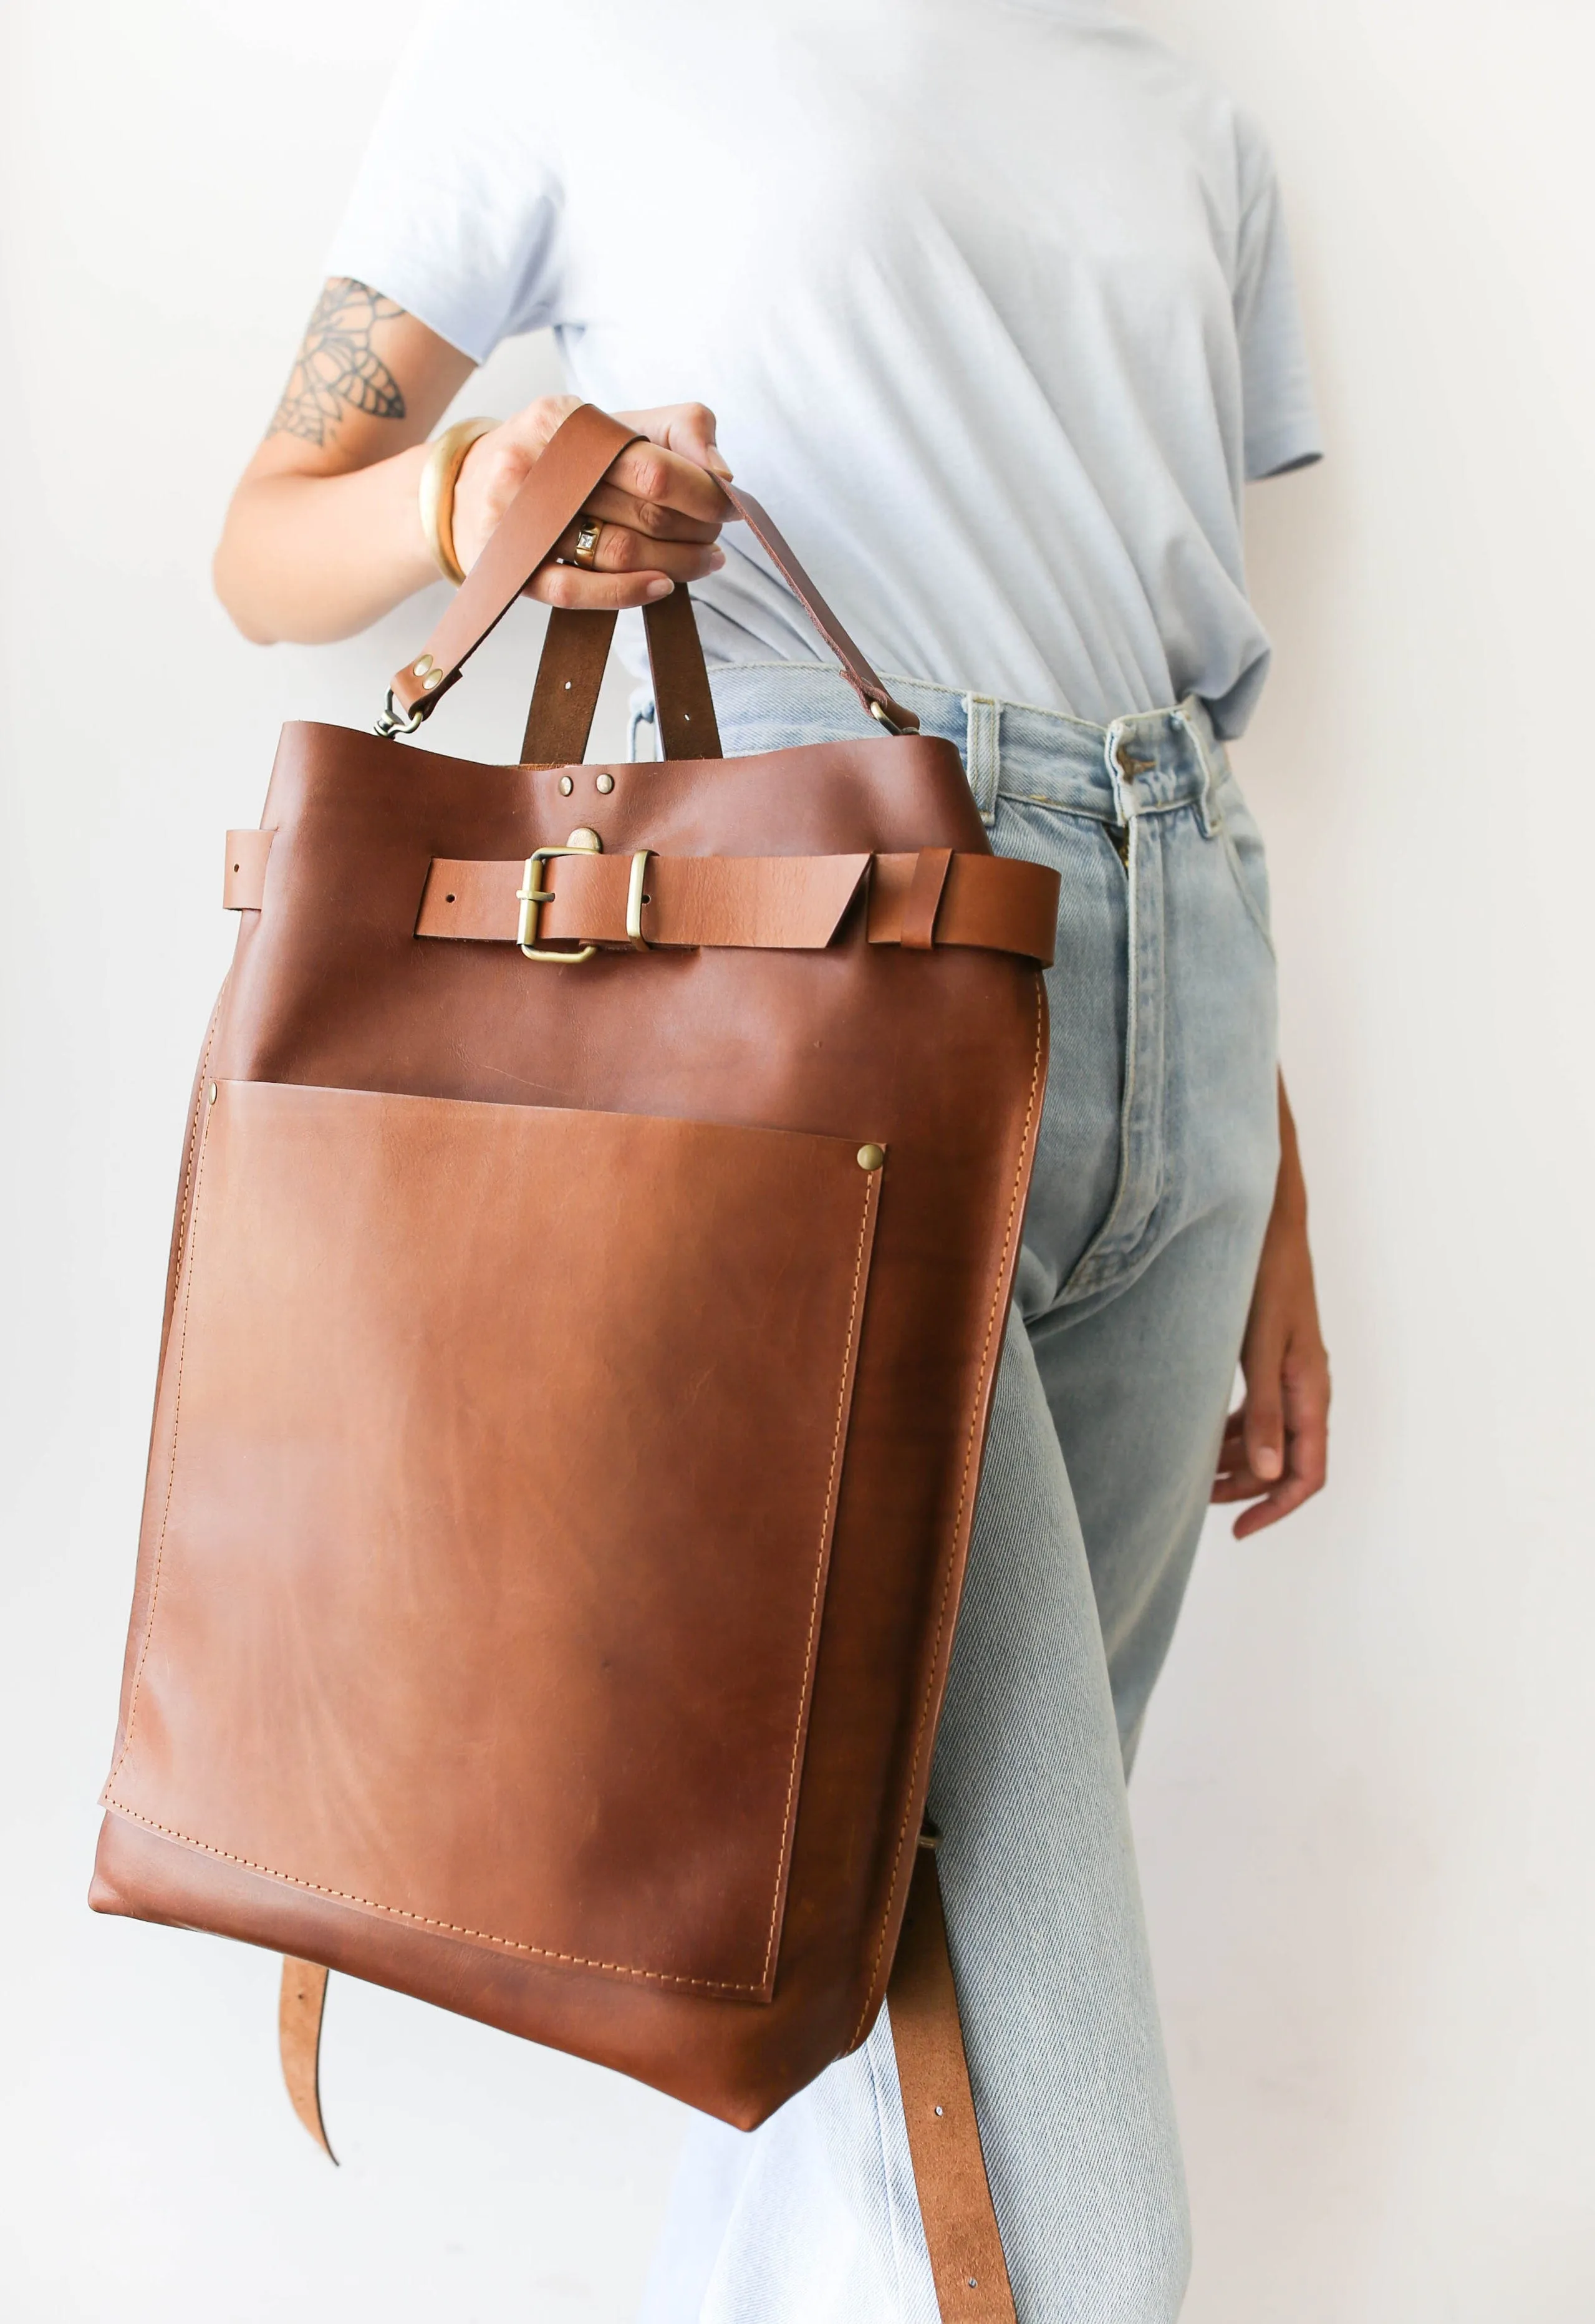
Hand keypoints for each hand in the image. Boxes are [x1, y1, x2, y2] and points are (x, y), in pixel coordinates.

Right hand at [451, 394, 733, 606]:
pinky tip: (662, 586)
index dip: (702, 492)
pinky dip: (627, 592)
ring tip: (703, 562)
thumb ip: (674, 429)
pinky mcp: (512, 567)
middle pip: (643, 512)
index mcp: (563, 422)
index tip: (728, 506)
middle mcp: (535, 465)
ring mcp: (520, 520)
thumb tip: (722, 473)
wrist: (466, 487)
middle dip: (695, 530)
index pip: (653, 465)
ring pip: (618, 552)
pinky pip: (576, 591)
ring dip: (676, 564)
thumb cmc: (557, 456)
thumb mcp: (606, 423)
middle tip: (715, 538)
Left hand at [1211, 1080, 1329, 1536]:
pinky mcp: (1271, 1352)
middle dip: (1248, 1487)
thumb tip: (1268, 1474)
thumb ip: (1264, 1409)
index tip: (1239, 1529)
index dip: (1278, 1508)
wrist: (1268, 1216)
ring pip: (1270, 1435)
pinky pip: (1258, 1406)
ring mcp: (1290, 1369)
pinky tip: (1203, 1429)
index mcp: (1310, 1388)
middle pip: (1287, 1460)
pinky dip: (1235, 1426)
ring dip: (1239, 1458)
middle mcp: (1306, 1384)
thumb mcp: (1259, 1345)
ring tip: (1196, 1471)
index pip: (1309, 1472)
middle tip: (1200, 1500)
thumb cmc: (1266, 1273)